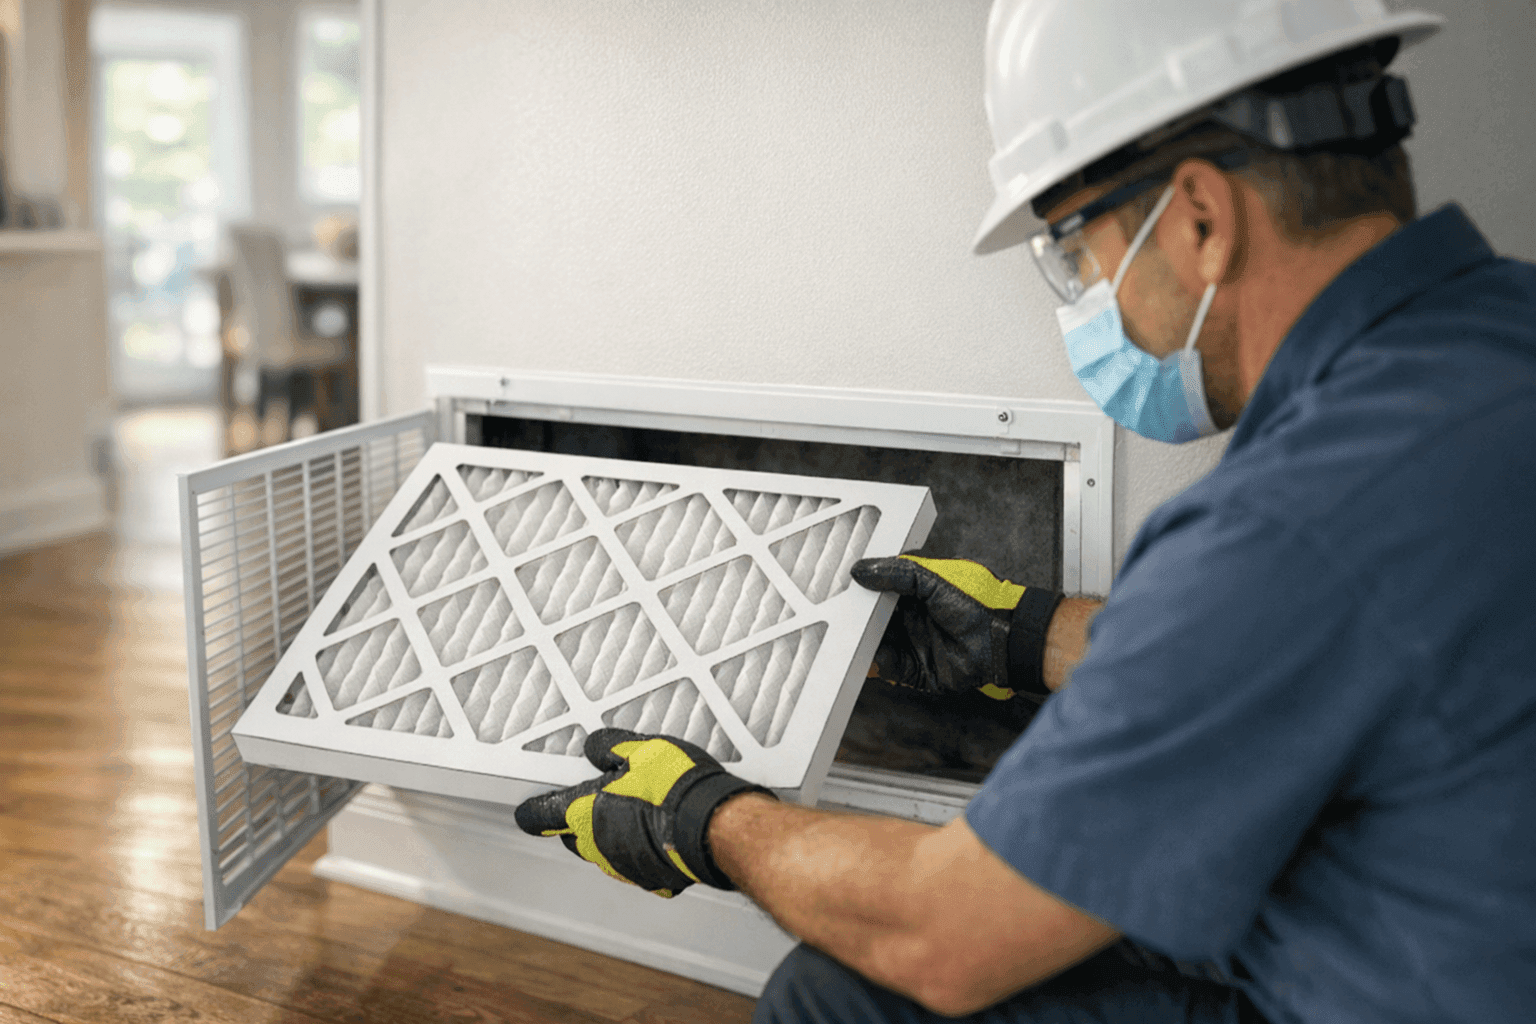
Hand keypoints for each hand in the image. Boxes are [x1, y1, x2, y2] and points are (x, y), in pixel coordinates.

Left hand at [514, 728, 774, 896]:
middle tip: (606, 796)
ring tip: (642, 811)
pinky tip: (663, 832)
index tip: (528, 813)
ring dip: (614, 836)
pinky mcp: (654, 881)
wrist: (716, 824)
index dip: (534, 812)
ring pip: (607, 852)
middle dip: (583, 821)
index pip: (541, 817)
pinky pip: (638, 864)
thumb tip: (595, 748)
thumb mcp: (640, 749)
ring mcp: (625, 868)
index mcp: (585, 814)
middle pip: (576, 837)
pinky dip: (643, 851)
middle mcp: (599, 847)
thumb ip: (610, 748)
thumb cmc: (676, 785)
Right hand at [850, 555, 1062, 701]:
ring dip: (858, 643)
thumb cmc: (977, 602)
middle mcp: (907, 620)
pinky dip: (874, 664)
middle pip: (869, 621)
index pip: (875, 591)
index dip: (857, 591)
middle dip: (851, 619)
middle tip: (828, 614)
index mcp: (911, 594)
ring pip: (873, 645)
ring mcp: (909, 645)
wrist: (1002, 641)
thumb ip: (898, 572)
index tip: (835, 586)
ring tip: (838, 636)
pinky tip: (864, 656)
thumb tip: (861, 570)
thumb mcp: (934, 578)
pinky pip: (887, 668)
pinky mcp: (914, 671)